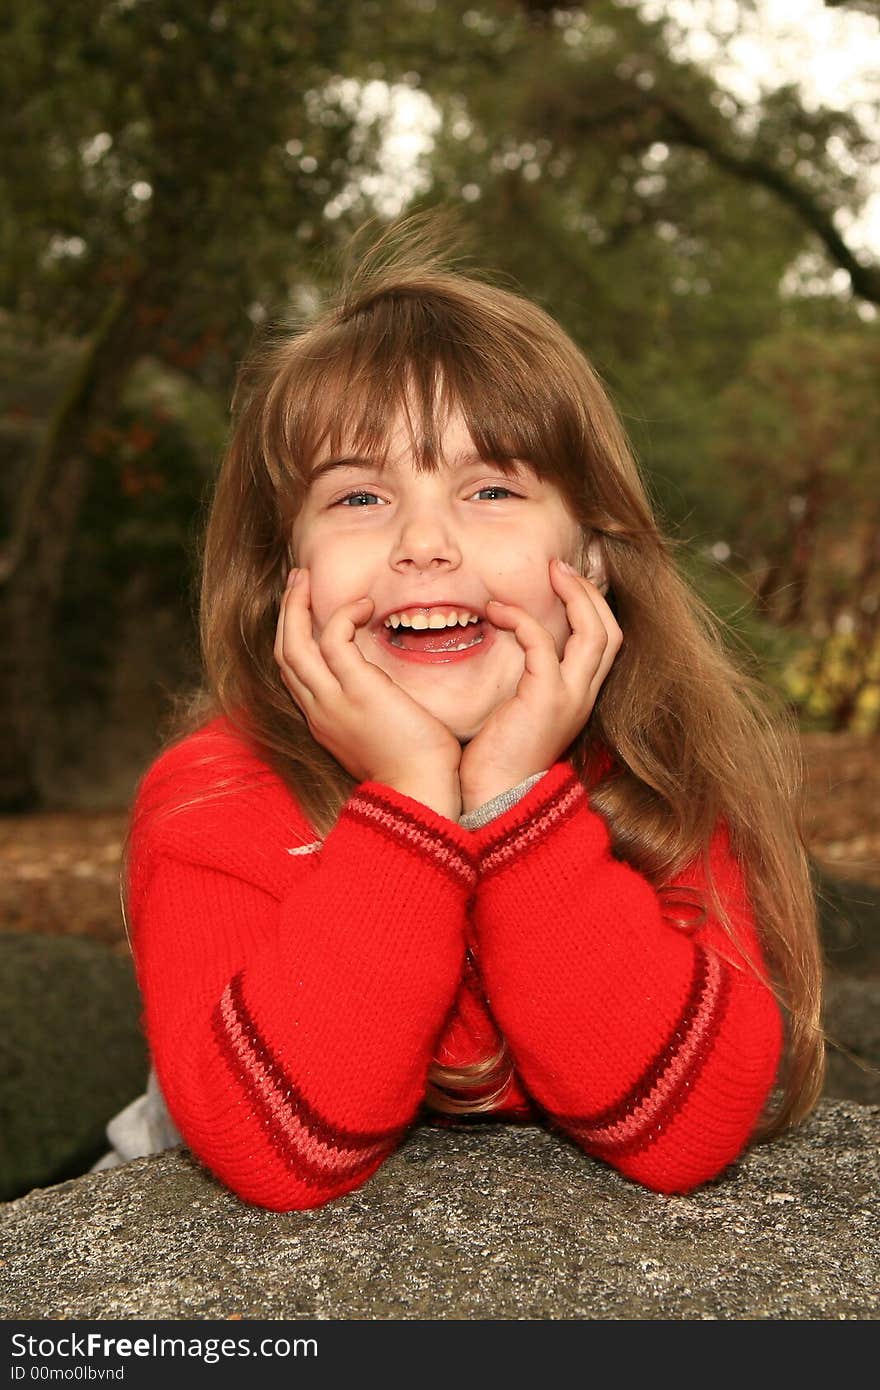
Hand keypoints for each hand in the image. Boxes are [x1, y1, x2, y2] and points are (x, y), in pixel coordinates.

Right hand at [274, 569, 462, 797]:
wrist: (421, 794)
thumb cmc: (416, 772)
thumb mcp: (384, 739)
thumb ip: (374, 713)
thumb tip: (387, 695)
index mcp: (324, 722)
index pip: (295, 674)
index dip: (295, 638)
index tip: (306, 612)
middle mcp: (319, 711)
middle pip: (284, 654)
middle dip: (286, 613)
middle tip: (296, 581)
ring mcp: (333, 701)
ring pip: (294, 644)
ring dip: (296, 606)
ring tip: (305, 577)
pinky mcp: (358, 689)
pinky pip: (334, 639)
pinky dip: (343, 615)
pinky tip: (364, 604)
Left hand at [459, 557, 621, 806]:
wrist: (494, 800)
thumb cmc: (496, 759)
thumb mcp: (518, 711)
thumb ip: (525, 679)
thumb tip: (506, 643)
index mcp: (580, 697)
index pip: (605, 642)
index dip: (592, 606)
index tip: (564, 582)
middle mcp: (584, 695)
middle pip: (611, 629)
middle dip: (589, 591)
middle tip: (559, 567)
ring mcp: (571, 696)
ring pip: (595, 630)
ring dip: (573, 594)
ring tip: (548, 572)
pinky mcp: (547, 698)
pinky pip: (542, 641)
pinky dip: (522, 618)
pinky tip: (497, 611)